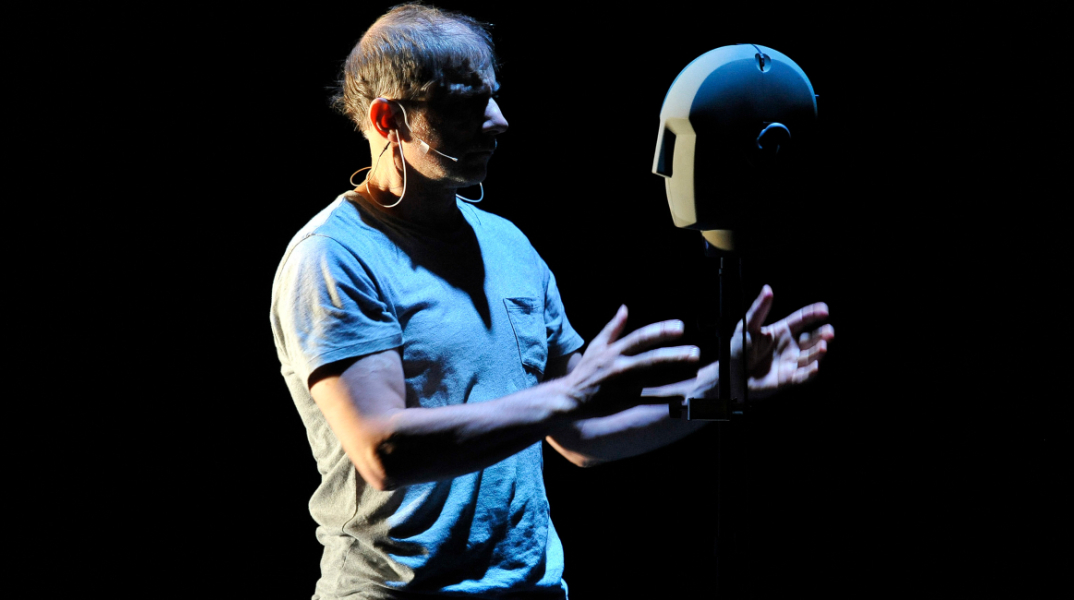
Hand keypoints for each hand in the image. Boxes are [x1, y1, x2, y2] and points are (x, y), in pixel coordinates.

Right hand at [563, 306, 699, 417]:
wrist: (569, 398)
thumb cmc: (586, 370)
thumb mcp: (596, 345)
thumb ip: (613, 327)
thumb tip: (624, 308)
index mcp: (614, 350)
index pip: (641, 337)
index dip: (660, 331)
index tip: (680, 328)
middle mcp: (620, 366)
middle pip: (651, 359)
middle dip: (675, 356)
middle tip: (695, 352)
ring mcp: (623, 386)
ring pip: (654, 380)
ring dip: (676, 376)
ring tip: (695, 371)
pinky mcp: (624, 402)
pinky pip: (648, 401)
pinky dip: (665, 399)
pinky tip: (682, 396)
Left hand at [734, 285, 833, 398]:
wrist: (731, 374)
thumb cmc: (738, 349)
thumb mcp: (747, 327)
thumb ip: (759, 309)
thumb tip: (768, 289)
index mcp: (782, 331)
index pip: (802, 320)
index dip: (813, 314)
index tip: (825, 309)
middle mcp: (789, 346)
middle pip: (811, 338)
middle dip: (822, 334)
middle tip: (829, 331)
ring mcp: (790, 362)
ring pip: (810, 356)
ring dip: (818, 352)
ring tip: (822, 346)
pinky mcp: (788, 379)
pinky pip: (803, 376)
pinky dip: (810, 372)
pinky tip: (815, 367)